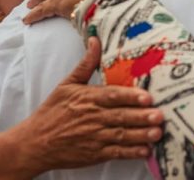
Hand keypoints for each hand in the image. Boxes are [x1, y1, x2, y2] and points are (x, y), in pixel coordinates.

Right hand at [8, 37, 162, 174]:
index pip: (112, 96)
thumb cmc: (52, 111)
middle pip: (120, 116)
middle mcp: (93, 118)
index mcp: (88, 99)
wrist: (34, 143)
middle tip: (159, 115)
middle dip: (141, 116)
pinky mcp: (95, 154)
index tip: (147, 97)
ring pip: (121, 135)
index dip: (130, 96)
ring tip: (157, 133)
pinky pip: (116, 153)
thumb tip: (95, 39)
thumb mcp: (67, 84)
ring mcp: (95, 137)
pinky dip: (131, 152)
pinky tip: (145, 150)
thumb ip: (86, 64)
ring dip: (141, 135)